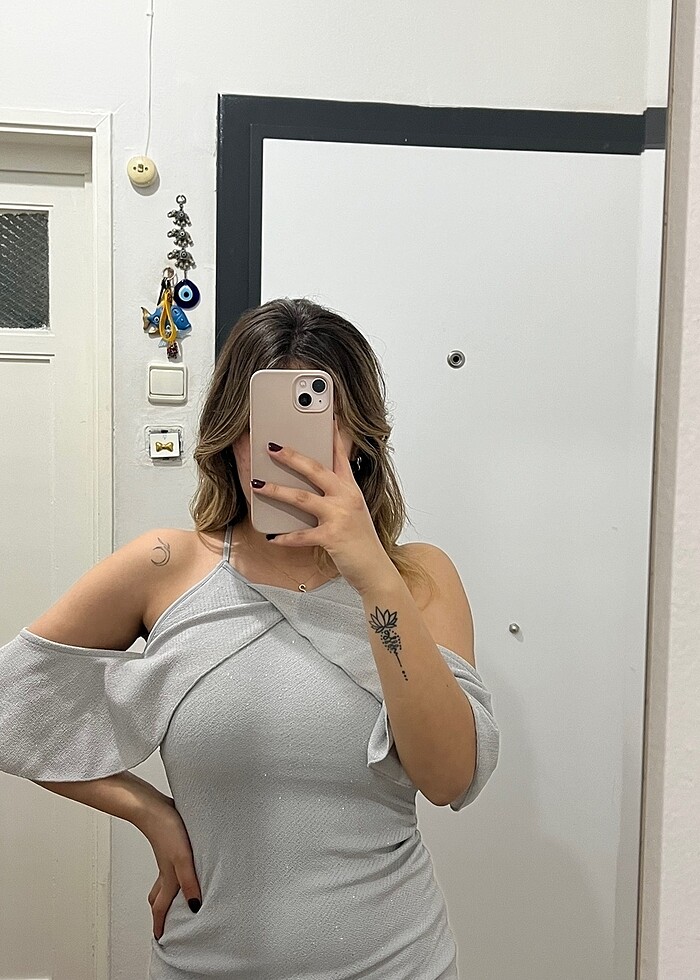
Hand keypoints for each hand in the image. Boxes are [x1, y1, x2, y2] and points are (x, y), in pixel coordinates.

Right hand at [140, 796, 201, 940]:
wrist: (152, 807)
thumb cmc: (167, 830)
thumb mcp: (182, 859)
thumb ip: (189, 882)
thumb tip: (194, 906)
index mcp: (168, 878)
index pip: (161, 907)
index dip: (160, 924)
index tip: (159, 938)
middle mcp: (165, 870)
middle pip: (159, 896)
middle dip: (160, 911)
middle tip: (164, 921)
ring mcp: (166, 856)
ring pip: (163, 880)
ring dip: (167, 891)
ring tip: (176, 896)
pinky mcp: (170, 843)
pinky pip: (170, 864)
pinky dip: (174, 871)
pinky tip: (184, 862)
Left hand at [250, 418, 392, 592]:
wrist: (375, 569)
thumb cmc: (361, 541)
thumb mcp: (352, 512)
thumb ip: (334, 497)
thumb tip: (306, 487)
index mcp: (351, 489)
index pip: (341, 456)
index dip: (333, 435)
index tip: (326, 416)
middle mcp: (346, 498)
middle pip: (316, 469)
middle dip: (292, 456)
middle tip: (272, 446)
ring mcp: (340, 516)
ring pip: (302, 498)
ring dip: (276, 490)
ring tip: (258, 484)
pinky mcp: (332, 537)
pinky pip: (302, 535)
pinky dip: (285, 537)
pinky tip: (272, 537)